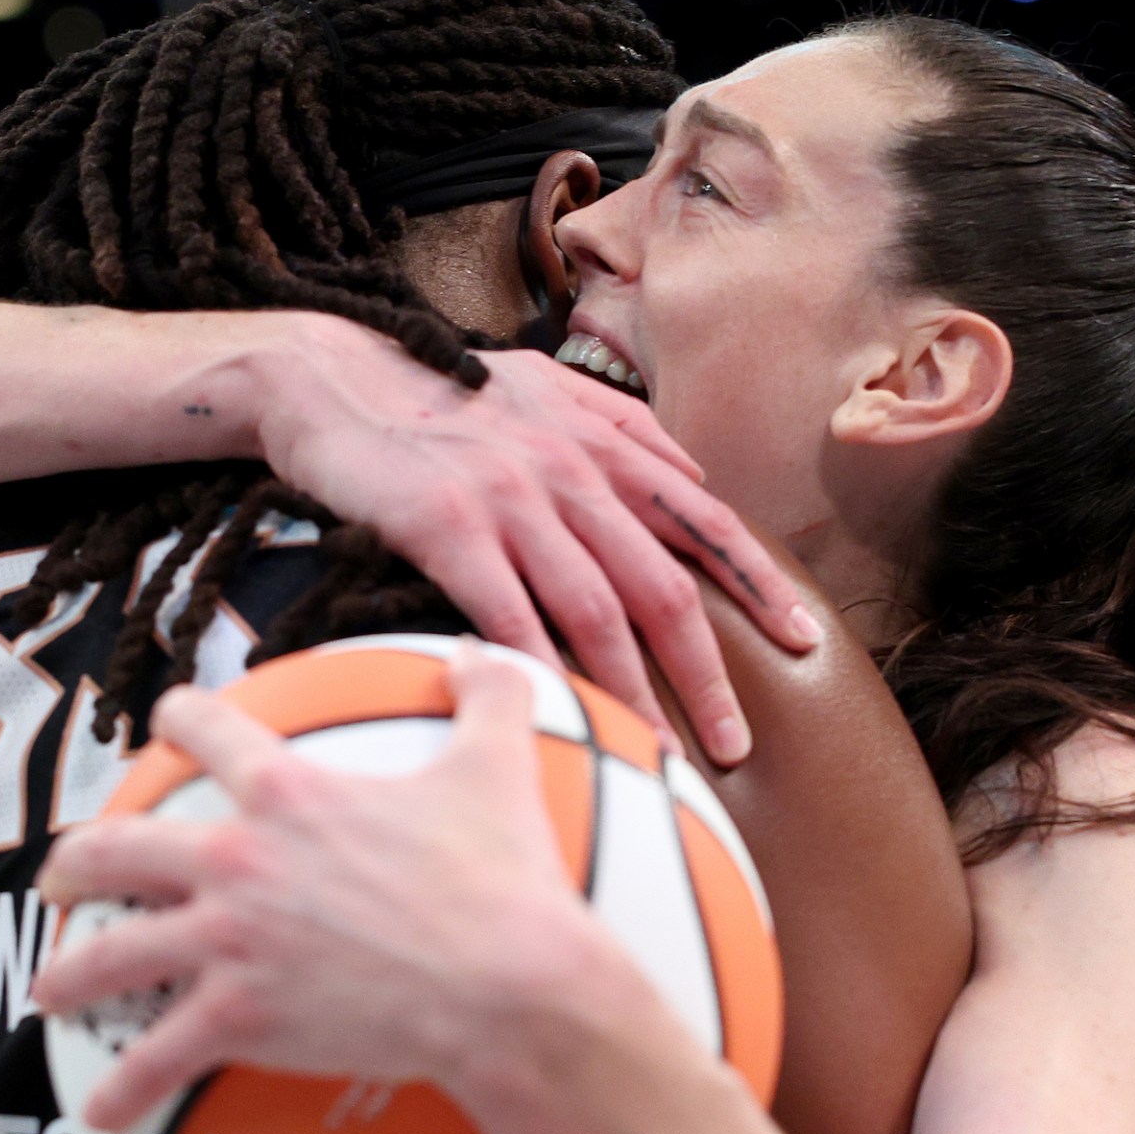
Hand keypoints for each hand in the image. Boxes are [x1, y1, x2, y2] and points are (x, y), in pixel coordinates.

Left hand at [32, 643, 622, 1127]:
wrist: (508, 988)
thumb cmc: (505, 879)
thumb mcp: (498, 766)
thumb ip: (488, 695)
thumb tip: (485, 650)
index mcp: (286, 790)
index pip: (205, 730)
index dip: (178, 719)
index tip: (164, 726)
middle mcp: (237, 858)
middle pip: (119, 847)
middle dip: (76, 863)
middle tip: (63, 880)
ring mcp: (229, 942)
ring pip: (113, 953)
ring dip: (71, 974)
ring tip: (51, 990)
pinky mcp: (237, 1018)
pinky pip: (157, 1058)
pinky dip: (123, 1091)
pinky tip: (101, 1113)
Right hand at [252, 320, 818, 765]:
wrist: (329, 377)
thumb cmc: (435, 390)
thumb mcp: (542, 384)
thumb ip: (622, 424)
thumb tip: (694, 470)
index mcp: (601, 441)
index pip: (704, 520)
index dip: (759, 585)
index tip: (805, 641)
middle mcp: (569, 469)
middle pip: (662, 584)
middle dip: (708, 672)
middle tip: (736, 743)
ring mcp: (510, 498)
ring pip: (597, 612)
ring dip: (636, 692)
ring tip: (661, 756)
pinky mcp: (446, 526)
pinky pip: (510, 617)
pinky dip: (544, 674)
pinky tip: (567, 721)